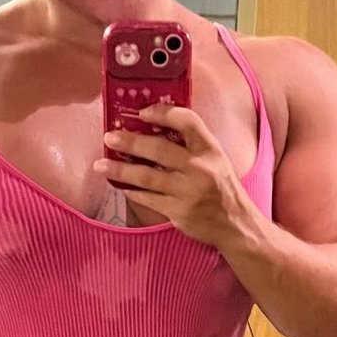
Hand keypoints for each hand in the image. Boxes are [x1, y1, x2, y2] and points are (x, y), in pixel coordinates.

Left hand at [94, 105, 261, 249]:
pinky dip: (131, 191)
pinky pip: (148, 199)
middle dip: (130, 142)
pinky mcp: (178, 213)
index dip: (163, 112)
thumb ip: (191, 143)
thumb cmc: (221, 186)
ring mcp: (188, 192)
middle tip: (109, 138)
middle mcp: (200, 168)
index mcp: (210, 149)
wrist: (235, 224)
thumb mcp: (215, 158)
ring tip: (101, 165)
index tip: (142, 112)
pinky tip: (120, 185)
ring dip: (120, 170)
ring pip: (147, 177)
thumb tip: (151, 128)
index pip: (187, 121)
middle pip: (159, 149)